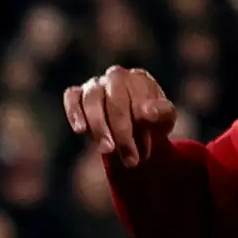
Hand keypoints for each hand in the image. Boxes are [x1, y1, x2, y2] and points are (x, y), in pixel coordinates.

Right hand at [61, 65, 178, 168]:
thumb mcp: (166, 119)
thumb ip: (162, 112)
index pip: (138, 96)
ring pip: (92, 99)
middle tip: (130, 160)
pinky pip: (72, 97)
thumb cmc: (153, 123)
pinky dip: (74, 112)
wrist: (136, 134)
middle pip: (115, 98)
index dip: (141, 124)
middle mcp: (115, 77)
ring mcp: (95, 84)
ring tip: (108, 151)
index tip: (146, 150)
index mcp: (139, 79)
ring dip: (99, 127)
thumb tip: (146, 112)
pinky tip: (80, 130)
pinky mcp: (78, 95)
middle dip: (122, 132)